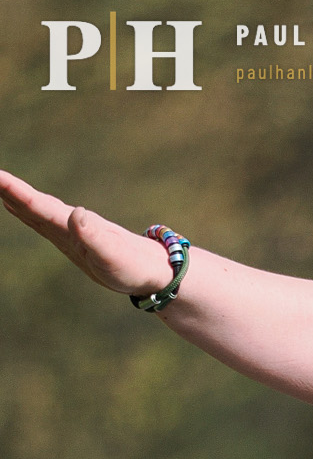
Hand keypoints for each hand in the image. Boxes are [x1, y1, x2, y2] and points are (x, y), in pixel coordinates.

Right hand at [0, 170, 172, 295]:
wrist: (152, 270)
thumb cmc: (133, 267)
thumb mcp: (112, 255)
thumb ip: (94, 236)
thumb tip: (77, 214)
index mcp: (73, 225)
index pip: (39, 205)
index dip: (16, 192)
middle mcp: (68, 223)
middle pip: (32, 202)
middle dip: (8, 189)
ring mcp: (68, 231)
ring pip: (34, 208)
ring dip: (12, 196)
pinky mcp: (71, 240)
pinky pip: (40, 221)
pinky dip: (24, 210)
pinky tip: (15, 206)